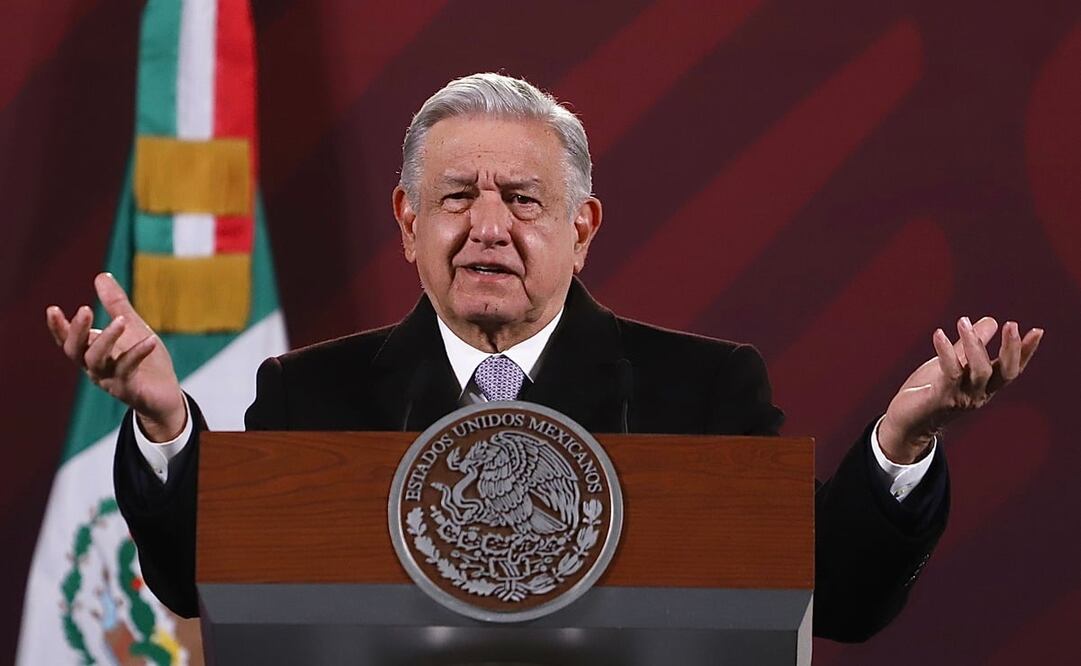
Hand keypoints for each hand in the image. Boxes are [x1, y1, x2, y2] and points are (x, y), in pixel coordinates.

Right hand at [46, 273, 185, 440]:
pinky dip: (138, 353)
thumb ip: (116, 305)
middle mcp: (95, 368)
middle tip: (85, 310)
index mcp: (92, 353)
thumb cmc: (147, 361)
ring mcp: (110, 380)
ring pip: (97, 361)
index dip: (58, 327)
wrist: (165, 395)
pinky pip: (128, 370)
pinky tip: (150, 339)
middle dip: (77, 331)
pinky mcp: (129, 390)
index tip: (52, 309)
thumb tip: (101, 275)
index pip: (69, 339)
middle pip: (76, 351)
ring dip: (107, 339)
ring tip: (122, 321)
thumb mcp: (133, 328)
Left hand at [879, 316, 1043, 463]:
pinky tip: (939, 334)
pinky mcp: (941, 399)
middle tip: (1011, 324)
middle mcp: (979, 394)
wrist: (905, 424)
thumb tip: (992, 321)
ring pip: (979, 370)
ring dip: (973, 344)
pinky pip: (949, 373)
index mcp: (985, 386)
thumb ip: (970, 347)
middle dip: (1011, 349)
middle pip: (1004, 372)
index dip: (1026, 352)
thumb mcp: (953, 365)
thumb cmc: (929, 392)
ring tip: (963, 321)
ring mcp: (961, 398)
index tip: (1038, 331)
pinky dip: (946, 352)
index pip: (1011, 369)